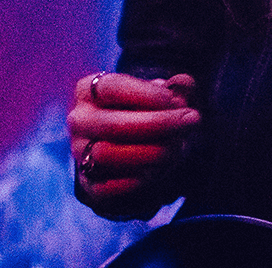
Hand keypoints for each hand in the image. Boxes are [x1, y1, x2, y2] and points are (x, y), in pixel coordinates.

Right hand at [68, 71, 200, 214]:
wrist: (134, 148)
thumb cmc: (150, 112)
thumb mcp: (165, 94)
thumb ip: (178, 86)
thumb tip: (183, 85)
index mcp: (89, 90)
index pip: (112, 88)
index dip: (147, 94)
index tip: (176, 101)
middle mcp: (79, 120)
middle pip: (112, 125)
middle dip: (158, 124)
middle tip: (192, 121)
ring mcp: (79, 153)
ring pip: (108, 155)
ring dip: (150, 153)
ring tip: (178, 147)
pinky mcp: (87, 184)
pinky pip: (107, 187)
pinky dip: (137, 179)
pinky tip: (161, 169)